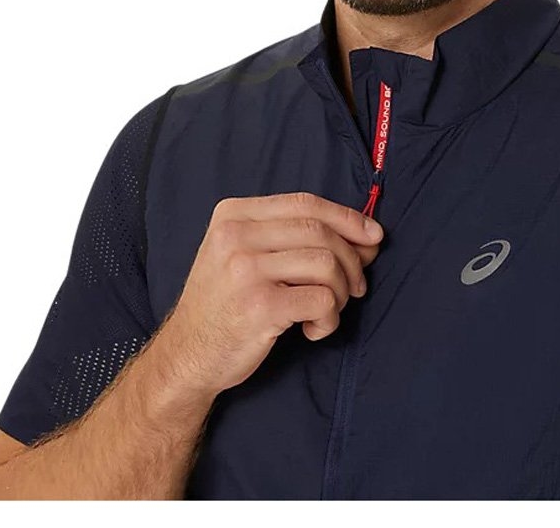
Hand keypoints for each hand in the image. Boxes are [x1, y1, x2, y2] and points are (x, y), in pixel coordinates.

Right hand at [157, 192, 382, 397]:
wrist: (186, 356)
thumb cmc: (225, 304)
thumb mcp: (243, 254)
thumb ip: (292, 237)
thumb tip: (366, 235)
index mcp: (233, 215)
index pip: (305, 203)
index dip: (347, 217)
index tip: (373, 236)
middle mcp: (236, 236)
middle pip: (320, 231)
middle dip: (351, 259)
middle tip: (356, 286)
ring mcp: (245, 270)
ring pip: (326, 263)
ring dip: (342, 291)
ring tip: (329, 310)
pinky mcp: (259, 306)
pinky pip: (322, 300)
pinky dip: (329, 317)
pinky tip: (313, 329)